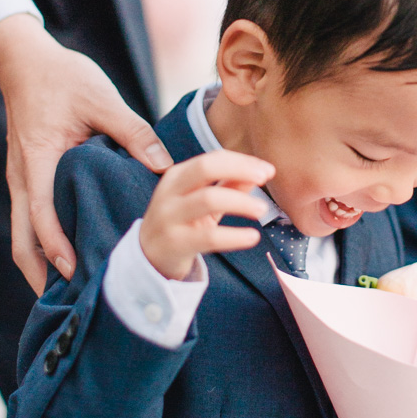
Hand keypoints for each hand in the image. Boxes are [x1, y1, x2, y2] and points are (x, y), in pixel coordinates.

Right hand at [0, 14, 174, 293]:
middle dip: (41, 273)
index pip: (40, 214)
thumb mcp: (103, 99)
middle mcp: (22, 176)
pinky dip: (45, 242)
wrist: (26, 60)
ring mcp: (21, 179)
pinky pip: (30, 220)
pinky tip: (72, 254)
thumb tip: (164, 166)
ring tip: (74, 289)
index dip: (56, 246)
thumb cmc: (63, 77)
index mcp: (38, 160)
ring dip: (42, 262)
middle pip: (21, 239)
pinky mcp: (27, 176)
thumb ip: (133, 132)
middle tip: (70, 301)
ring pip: (23, 234)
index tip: (75, 270)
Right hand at [139, 149, 274, 278]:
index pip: (213, 158)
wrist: (149, 259)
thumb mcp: (203, 201)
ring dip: (240, 202)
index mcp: (178, 176)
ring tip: (262, 209)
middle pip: (206, 168)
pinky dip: (234, 236)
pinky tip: (252, 237)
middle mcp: (170, 191)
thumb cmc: (181, 224)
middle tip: (264, 179)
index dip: (242, 161)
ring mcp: (169, 217)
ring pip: (208, 199)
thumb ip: (229, 185)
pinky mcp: (175, 243)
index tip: (268, 170)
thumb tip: (260, 172)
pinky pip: (209, 236)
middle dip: (240, 169)